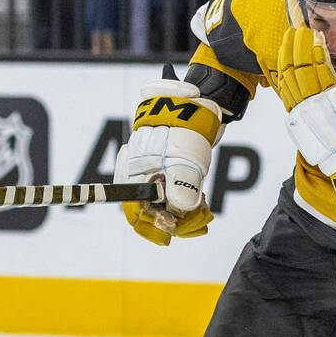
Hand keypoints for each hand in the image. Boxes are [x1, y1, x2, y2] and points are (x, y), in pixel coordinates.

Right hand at [114, 67, 222, 244]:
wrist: (198, 103)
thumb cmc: (187, 128)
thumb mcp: (186, 160)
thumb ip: (182, 186)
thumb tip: (180, 212)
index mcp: (135, 171)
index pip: (136, 209)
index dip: (153, 225)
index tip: (172, 233)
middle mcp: (140, 172)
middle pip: (150, 207)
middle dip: (171, 219)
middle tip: (194, 223)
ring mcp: (154, 169)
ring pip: (163, 200)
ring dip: (180, 210)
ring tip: (200, 212)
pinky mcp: (168, 166)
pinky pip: (172, 189)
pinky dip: (184, 198)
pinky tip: (200, 201)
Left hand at [275, 28, 335, 219]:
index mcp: (330, 95)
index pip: (312, 62)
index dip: (309, 45)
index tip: (310, 31)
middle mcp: (311, 107)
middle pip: (294, 72)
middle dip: (293, 50)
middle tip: (295, 33)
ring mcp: (303, 122)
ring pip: (287, 87)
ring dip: (286, 65)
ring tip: (288, 49)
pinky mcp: (302, 134)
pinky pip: (288, 105)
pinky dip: (286, 87)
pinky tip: (287, 78)